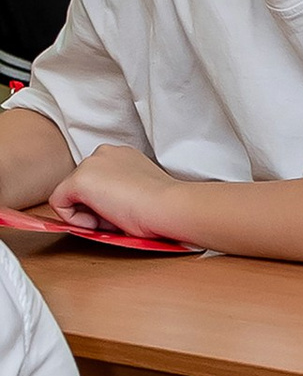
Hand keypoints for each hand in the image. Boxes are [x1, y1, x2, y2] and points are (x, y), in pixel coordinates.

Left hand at [46, 147, 184, 235]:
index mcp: (122, 155)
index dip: (108, 202)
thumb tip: (102, 211)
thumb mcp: (141, 191)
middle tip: (119, 219)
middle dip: (95, 207)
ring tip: (113, 219)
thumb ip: (121, 192)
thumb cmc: (164, 206)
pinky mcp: (79, 180)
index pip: (100, 180)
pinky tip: (98, 223)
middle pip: (83, 186)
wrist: (169, 206)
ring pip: (71, 194)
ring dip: (88, 213)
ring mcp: (89, 164)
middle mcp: (104, 153)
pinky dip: (74, 219)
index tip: (125, 212)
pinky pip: (59, 203)